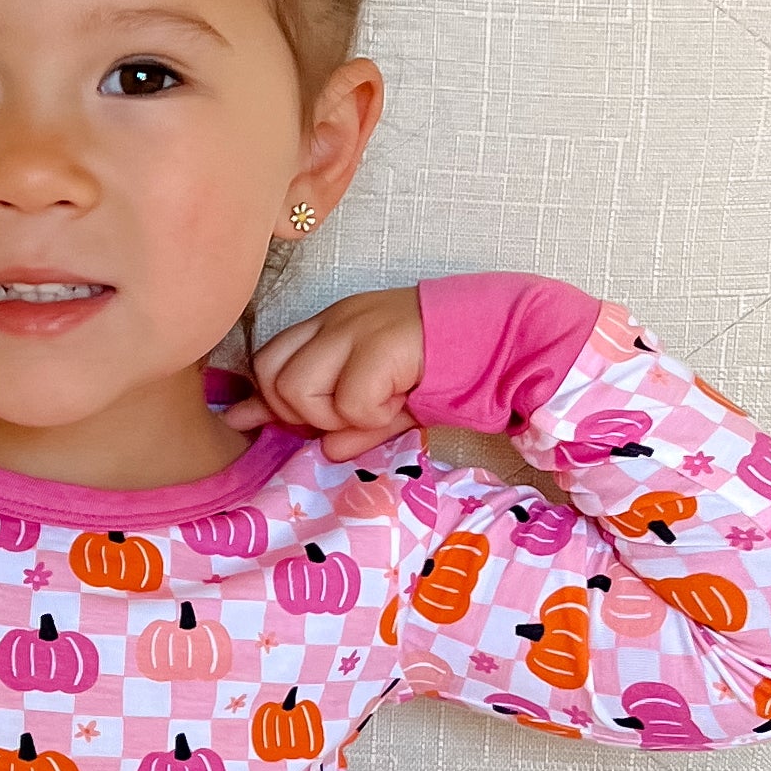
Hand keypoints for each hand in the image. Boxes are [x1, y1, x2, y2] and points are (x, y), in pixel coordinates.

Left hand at [216, 285, 425, 460]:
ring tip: (375, 408)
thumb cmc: (444, 369)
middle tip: (348, 416)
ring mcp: (356, 327)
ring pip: (297, 388)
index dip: (267, 401)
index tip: (274, 425)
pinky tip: (400, 403)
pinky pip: (349, 400)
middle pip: (270, 375)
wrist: (502, 335)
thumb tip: (321, 450)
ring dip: (333, 415)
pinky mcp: (382, 343)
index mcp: (331, 326)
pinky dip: (372, 417)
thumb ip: (347, 423)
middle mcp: (336, 320)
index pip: (267, 359)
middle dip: (300, 413)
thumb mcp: (386, 401)